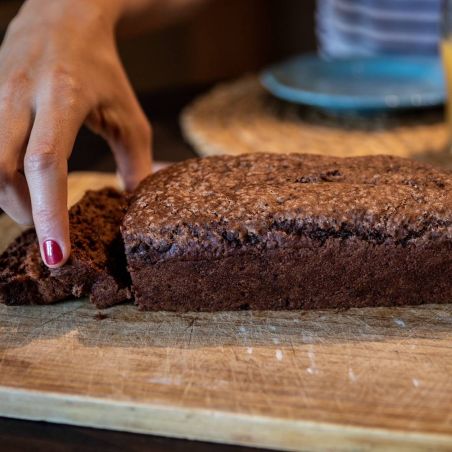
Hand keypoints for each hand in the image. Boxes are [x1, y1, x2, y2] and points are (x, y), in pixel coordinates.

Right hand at [0, 0, 151, 267]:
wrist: (63, 17)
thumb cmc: (102, 70)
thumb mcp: (129, 116)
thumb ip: (134, 163)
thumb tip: (135, 206)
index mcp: (62, 96)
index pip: (47, 163)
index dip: (49, 212)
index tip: (56, 254)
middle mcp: (19, 94)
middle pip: (2, 169)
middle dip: (22, 212)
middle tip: (48, 233)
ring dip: (7, 198)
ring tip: (35, 211)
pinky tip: (18, 187)